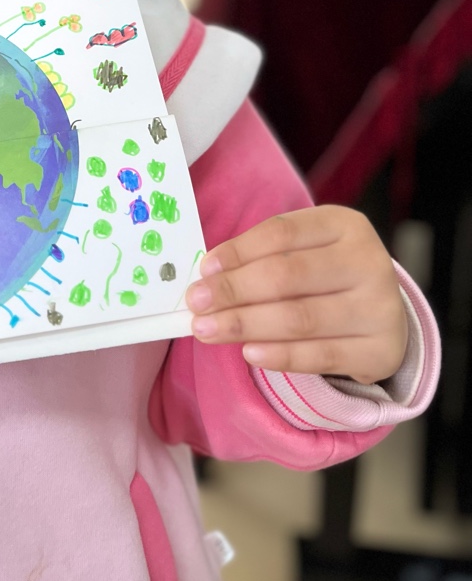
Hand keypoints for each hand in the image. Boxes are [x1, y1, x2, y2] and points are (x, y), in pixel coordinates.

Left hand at [186, 206, 407, 384]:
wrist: (384, 317)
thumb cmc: (329, 276)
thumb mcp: (305, 250)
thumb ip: (264, 257)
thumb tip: (208, 278)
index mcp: (345, 224)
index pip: (281, 233)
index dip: (238, 251)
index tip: (204, 270)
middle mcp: (368, 261)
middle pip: (286, 276)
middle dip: (233, 291)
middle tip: (196, 304)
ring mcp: (380, 308)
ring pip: (299, 318)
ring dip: (245, 325)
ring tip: (208, 330)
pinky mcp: (380, 350)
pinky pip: (320, 355)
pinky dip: (279, 355)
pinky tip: (249, 353)